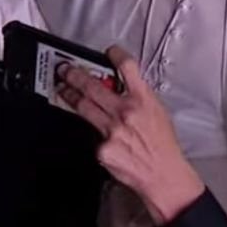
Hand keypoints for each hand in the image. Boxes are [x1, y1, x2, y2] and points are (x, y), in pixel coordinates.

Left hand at [55, 47, 205, 224]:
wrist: (163, 175)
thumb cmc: (163, 146)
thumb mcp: (158, 112)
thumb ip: (139, 98)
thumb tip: (123, 87)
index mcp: (143, 100)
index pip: (127, 67)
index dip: (115, 55)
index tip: (108, 51)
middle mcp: (126, 112)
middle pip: (93, 85)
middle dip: (75, 75)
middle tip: (65, 70)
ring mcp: (112, 130)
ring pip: (83, 106)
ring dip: (69, 95)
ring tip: (63, 89)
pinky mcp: (102, 148)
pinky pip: (91, 135)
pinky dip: (92, 133)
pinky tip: (95, 134)